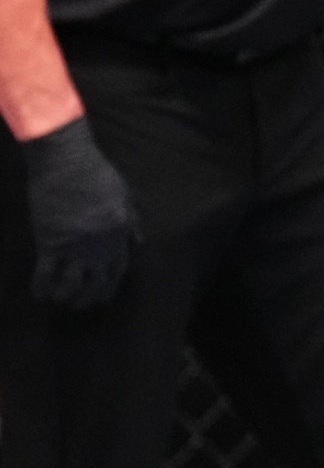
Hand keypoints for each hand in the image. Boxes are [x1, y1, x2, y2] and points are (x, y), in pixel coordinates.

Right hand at [19, 116, 136, 308]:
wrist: (66, 162)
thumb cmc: (96, 173)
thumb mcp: (125, 196)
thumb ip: (132, 222)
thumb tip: (140, 243)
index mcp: (118, 234)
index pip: (118, 267)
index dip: (112, 283)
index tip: (106, 293)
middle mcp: (99, 246)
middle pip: (97, 279)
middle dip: (91, 296)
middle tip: (83, 305)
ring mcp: (74, 246)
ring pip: (72, 282)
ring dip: (68, 296)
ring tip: (62, 302)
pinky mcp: (49, 242)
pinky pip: (46, 272)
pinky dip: (42, 287)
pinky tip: (39, 296)